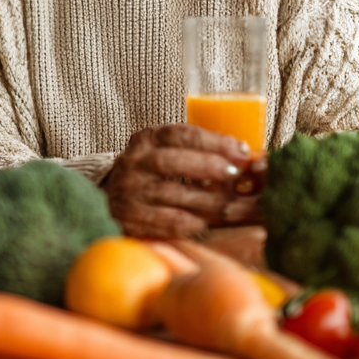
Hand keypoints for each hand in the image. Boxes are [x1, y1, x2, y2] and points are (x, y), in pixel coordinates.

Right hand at [105, 124, 256, 238]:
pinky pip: (163, 221)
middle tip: (235, 174)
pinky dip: (187, 223)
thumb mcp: (165, 153)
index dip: (212, 141)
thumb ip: (197, 153)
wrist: (110, 200)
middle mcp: (134, 162)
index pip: (179, 134)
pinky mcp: (129, 218)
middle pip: (171, 161)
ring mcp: (130, 191)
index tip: (241, 151)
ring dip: (206, 200)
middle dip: (207, 166)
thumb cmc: (151, 175)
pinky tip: (205, 224)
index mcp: (146, 140)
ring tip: (233, 206)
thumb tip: (248, 159)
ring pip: (171, 194)